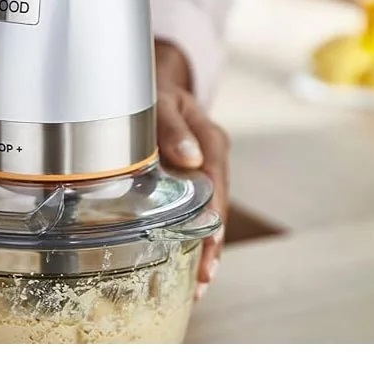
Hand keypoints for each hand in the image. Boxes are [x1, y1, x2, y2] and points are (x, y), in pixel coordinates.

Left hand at [154, 40, 229, 299]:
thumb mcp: (163, 101)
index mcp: (212, 142)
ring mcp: (203, 173)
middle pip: (217, 210)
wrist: (157, 85)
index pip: (217, 187)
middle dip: (211, 247)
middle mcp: (212, 160)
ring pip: (207, 216)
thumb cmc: (156, 93)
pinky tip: (185, 268)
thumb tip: (191, 158)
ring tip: (196, 288)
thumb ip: (173, 125)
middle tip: (201, 282)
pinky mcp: (189, 182)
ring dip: (202, 250)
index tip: (208, 249)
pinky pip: (194, 212)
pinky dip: (191, 238)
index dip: (213, 220)